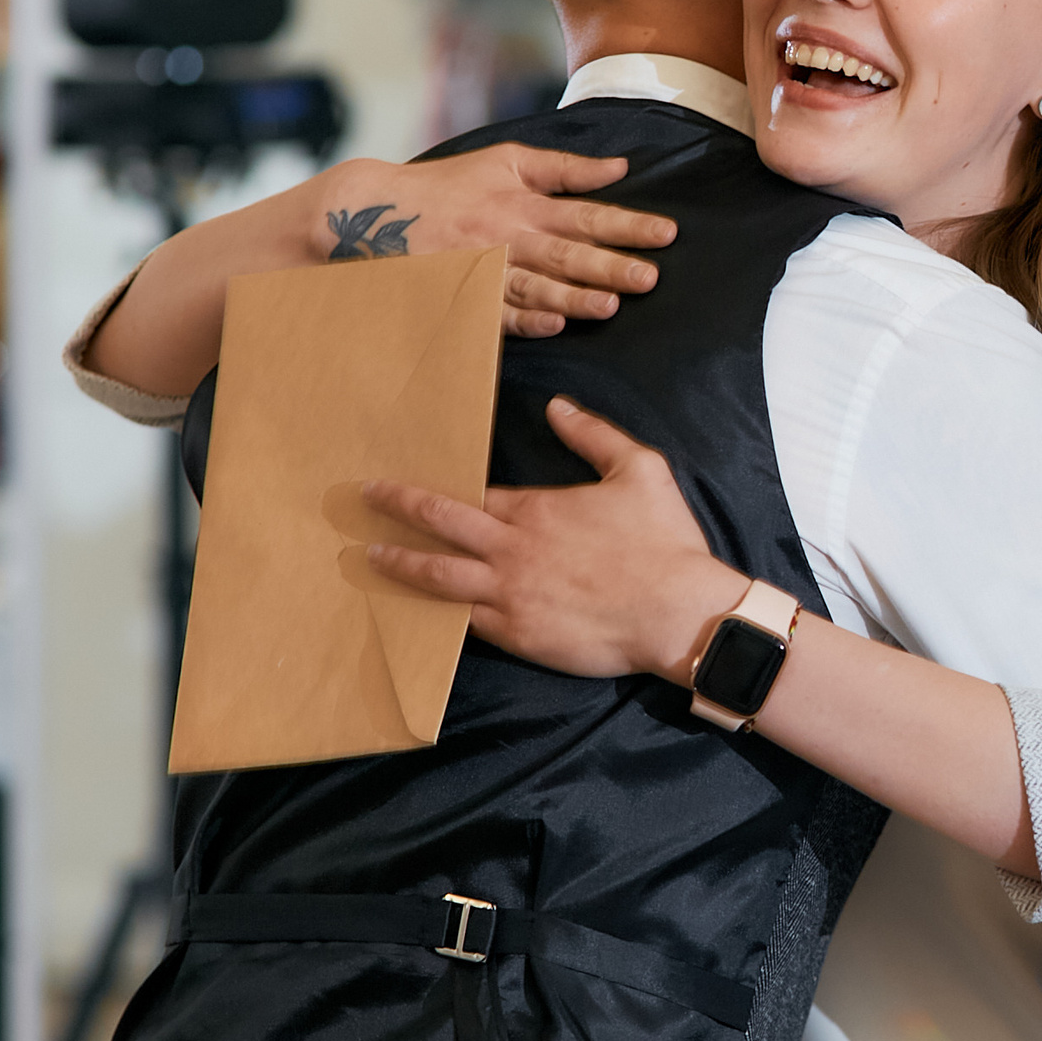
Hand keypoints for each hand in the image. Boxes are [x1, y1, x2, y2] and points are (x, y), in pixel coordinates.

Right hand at [314, 145, 676, 336]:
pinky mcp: (463, 293)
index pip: (587, 214)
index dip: (628, 225)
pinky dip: (523, 318)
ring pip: (535, 285)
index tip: (667, 233)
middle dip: (609, 265)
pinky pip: (496, 311)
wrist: (376, 208)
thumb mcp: (507, 161)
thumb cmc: (451, 184)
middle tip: (649, 278)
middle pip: (566, 253)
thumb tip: (621, 167)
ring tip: (609, 306)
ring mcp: (485, 268)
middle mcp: (508, 235)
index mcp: (524, 202)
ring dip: (572, 297)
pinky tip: (551, 326)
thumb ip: (564, 168)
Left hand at [362, 399, 743, 680]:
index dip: (435, 489)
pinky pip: (463, 623)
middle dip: (397, 510)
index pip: (472, 495)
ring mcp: (509, 595)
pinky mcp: (517, 634)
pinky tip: (412, 611)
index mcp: (535, 509)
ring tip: (370, 558)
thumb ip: (594, 436)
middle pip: (440, 526)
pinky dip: (435, 613)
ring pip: (438, 577)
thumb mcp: (640, 470)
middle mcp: (512, 550)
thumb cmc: (663, 542)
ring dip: (400, 564)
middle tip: (364, 500)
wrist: (677, 613)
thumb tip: (557, 406)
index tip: (404, 481)